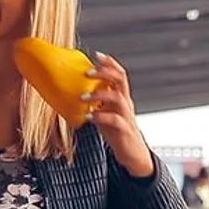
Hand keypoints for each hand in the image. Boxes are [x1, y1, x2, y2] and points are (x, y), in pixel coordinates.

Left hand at [82, 52, 153, 177]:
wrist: (132, 153)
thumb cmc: (117, 131)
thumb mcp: (105, 113)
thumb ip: (97, 103)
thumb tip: (76, 93)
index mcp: (122, 97)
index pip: (119, 74)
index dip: (110, 63)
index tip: (97, 55)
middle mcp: (126, 103)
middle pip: (120, 80)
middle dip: (105, 72)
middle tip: (88, 73)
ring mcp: (126, 115)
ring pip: (118, 97)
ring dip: (99, 94)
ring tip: (83, 97)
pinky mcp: (124, 129)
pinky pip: (115, 119)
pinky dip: (101, 116)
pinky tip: (89, 117)